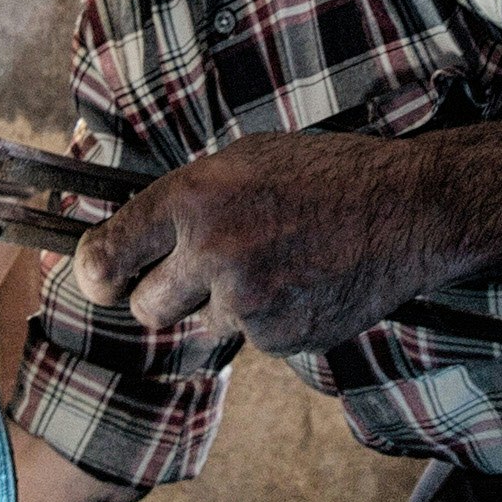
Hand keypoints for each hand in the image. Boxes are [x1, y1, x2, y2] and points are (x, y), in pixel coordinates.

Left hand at [82, 132, 477, 357]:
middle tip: (202, 272)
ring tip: (276, 265)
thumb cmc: (325, 175)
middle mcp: (211, 253)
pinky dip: (271, 320)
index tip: (99, 278)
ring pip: (203, 325)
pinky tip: (304, 284)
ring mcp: (247, 302)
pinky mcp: (281, 338)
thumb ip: (183, 200)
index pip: (107, 255)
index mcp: (192, 199)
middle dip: (165, 294)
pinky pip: (252, 339)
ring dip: (226, 306)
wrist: (406, 209)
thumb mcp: (244, 162)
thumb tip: (126, 236)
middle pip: (146, 307)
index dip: (95, 272)